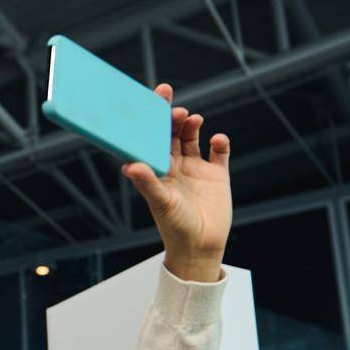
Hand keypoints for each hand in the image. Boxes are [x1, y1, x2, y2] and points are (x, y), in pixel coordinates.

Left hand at [121, 82, 231, 281]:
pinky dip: (220, 142)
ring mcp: (196, 168)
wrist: (200, 247)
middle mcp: (174, 165)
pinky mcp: (217, 175)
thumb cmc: (174, 227)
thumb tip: (129, 165)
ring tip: (194, 120)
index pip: (152, 138)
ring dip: (192, 126)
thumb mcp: (160, 203)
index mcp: (157, 169)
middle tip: (175, 109)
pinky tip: (218, 140)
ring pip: (193, 138)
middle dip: (173, 117)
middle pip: (172, 133)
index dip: (152, 120)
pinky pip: (219, 152)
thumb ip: (147, 183)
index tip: (152, 102)